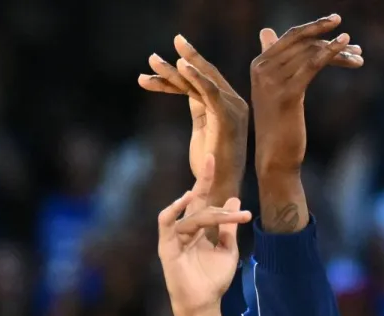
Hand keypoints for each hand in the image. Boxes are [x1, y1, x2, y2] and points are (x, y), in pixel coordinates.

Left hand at [138, 37, 249, 206]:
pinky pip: (210, 90)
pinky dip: (196, 76)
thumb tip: (188, 92)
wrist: (219, 191)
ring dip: (175, 69)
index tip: (155, 67)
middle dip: (179, 61)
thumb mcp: (202, 133)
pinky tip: (180, 67)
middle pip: (202, 76)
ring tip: (152, 61)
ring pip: (201, 80)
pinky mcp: (228, 116)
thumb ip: (200, 111)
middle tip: (152, 56)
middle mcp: (232, 103)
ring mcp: (232, 108)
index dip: (179, 72)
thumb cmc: (210, 168)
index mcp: (225, 106)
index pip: (200, 83)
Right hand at [157, 169, 251, 315]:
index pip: (201, 199)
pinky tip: (184, 201)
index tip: (212, 157)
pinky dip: (173, 210)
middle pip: (196, 202)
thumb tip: (233, 199)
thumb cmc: (213, 280)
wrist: (204, 303)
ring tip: (233, 218)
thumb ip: (228, 227)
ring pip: (193, 215)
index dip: (205, 179)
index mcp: (198, 229)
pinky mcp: (167, 247)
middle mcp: (185, 231)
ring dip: (215, 215)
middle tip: (235, 198)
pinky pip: (166, 223)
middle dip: (209, 186)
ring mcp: (175, 238)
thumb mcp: (228, 249)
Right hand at [251, 15, 362, 177]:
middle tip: (355, 44)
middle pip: (304, 43)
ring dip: (340, 51)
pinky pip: (313, 65)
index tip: (336, 21)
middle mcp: (262, 71)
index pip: (292, 37)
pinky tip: (349, 49)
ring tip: (358, 55)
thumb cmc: (278, 122)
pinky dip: (333, 53)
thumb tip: (266, 31)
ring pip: (312, 53)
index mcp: (258, 65)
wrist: (274, 156)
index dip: (315, 27)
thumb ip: (273, 59)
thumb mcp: (273, 87)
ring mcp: (272, 83)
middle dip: (330, 40)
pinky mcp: (287, 95)